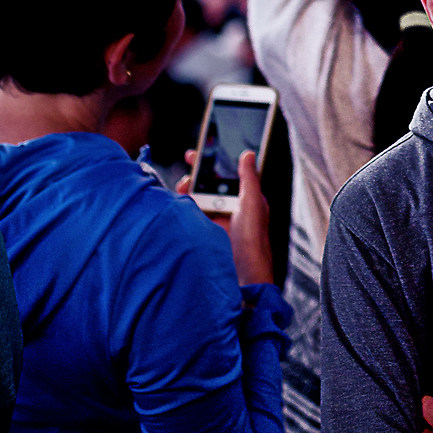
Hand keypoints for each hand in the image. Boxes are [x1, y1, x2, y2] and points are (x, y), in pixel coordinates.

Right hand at [178, 148, 273, 285]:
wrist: (243, 277)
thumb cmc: (253, 242)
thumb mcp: (252, 204)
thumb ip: (249, 178)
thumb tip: (248, 154)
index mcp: (244, 200)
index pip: (224, 176)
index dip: (210, 164)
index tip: (195, 154)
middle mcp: (229, 210)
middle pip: (206, 187)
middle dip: (194, 178)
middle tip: (186, 172)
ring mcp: (215, 223)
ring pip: (196, 200)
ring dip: (187, 192)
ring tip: (182, 189)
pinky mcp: (204, 235)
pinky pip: (190, 217)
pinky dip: (183, 209)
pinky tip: (178, 205)